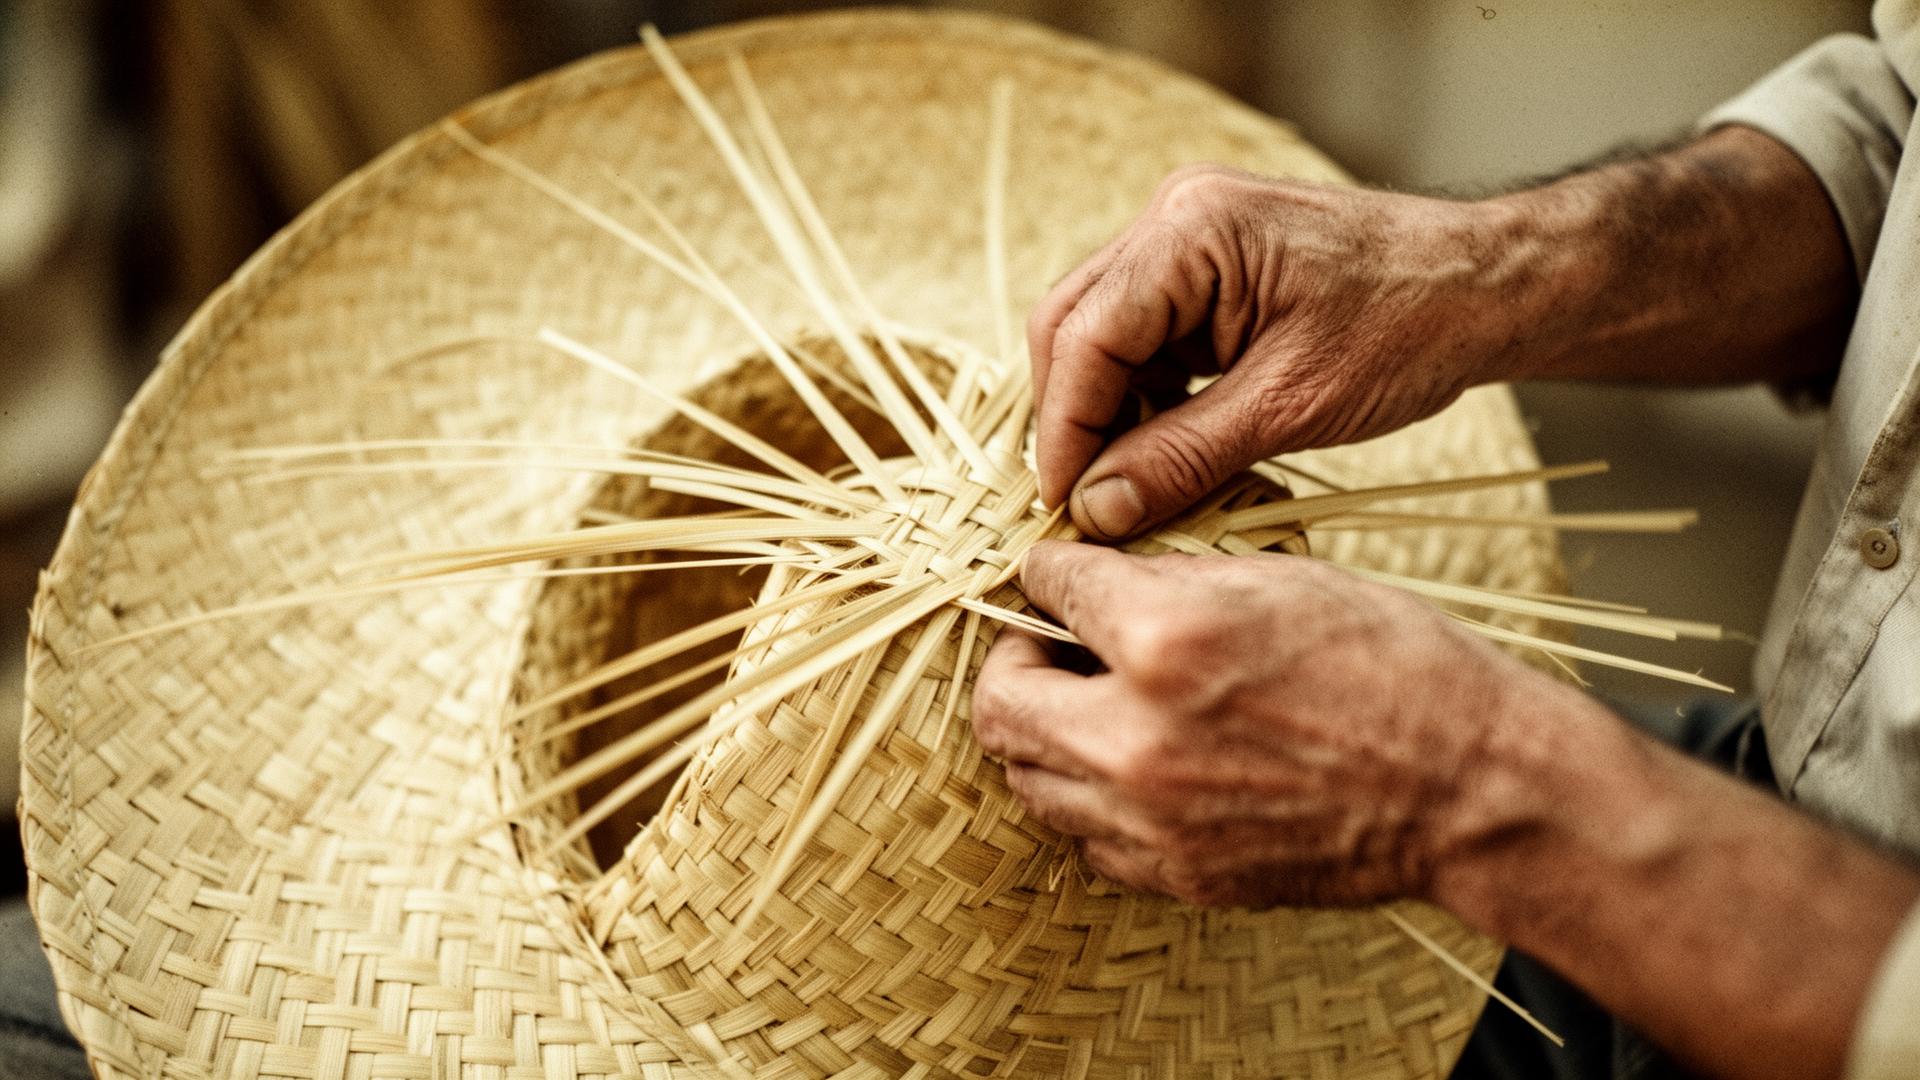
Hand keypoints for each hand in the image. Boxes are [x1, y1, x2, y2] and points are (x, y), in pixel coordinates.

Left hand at [969, 539, 1570, 907]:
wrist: (1473, 788)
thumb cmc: (1397, 666)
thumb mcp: (1281, 579)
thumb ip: (1171, 578)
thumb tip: (1102, 576)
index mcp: (1163, 642)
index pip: (1048, 589)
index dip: (1046, 571)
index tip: (1055, 573)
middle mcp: (1136, 738)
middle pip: (999, 702)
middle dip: (1012, 659)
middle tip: (1049, 644)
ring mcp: (1151, 819)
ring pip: (1028, 780)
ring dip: (1041, 733)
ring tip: (1087, 706)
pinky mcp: (1179, 875)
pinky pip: (1086, 837)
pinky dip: (1090, 798)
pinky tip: (1133, 766)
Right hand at [1029, 165, 1526, 539]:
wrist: (1488, 288)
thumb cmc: (1411, 328)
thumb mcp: (1289, 406)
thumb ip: (1180, 457)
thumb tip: (1096, 511)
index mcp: (1191, 229)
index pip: (1084, 336)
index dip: (1064, 431)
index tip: (1066, 509)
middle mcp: (1173, 218)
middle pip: (1073, 328)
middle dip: (1074, 422)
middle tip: (1085, 506)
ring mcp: (1186, 239)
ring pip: (1099, 337)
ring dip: (1105, 414)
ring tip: (1125, 489)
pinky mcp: (1205, 271)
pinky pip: (1142, 339)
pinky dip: (1141, 399)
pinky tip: (1160, 451)